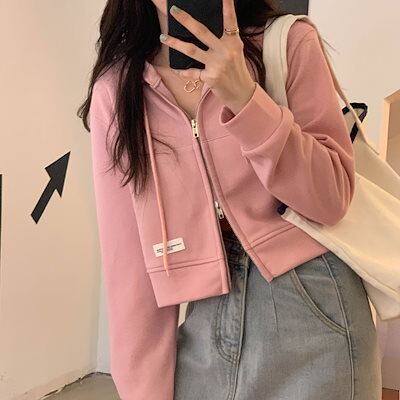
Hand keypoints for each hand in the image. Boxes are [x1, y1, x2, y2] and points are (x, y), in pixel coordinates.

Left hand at [160, 0, 256, 114]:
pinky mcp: (210, 77)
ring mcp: (217, 64)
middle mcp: (225, 51)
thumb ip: (224, 39)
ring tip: (163, 37)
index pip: (230, 21)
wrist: (241, 93)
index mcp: (233, 42)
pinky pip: (192, 72)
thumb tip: (203, 28)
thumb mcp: (235, 51)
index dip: (227, 6)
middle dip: (186, 20)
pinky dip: (184, 72)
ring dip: (175, 43)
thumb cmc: (236, 70)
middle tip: (174, 10)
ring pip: (191, 50)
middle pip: (202, 32)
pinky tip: (176, 69)